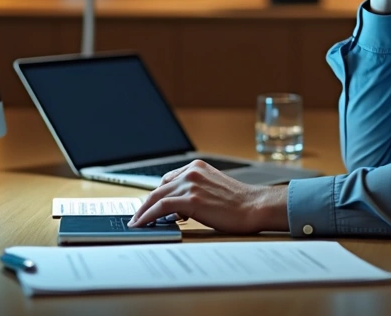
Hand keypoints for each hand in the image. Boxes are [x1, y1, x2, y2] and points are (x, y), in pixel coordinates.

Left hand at [127, 160, 288, 232]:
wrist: (254, 207)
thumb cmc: (238, 203)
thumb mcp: (213, 189)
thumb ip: (194, 192)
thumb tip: (175, 209)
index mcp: (198, 167)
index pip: (168, 180)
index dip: (156, 195)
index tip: (148, 206)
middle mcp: (192, 172)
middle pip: (159, 188)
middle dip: (145, 204)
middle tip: (137, 217)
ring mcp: (191, 184)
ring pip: (156, 197)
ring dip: (143, 212)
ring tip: (136, 223)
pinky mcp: (191, 199)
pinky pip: (161, 207)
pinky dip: (148, 215)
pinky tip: (143, 224)